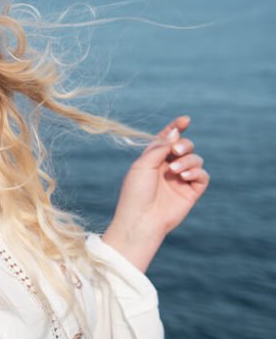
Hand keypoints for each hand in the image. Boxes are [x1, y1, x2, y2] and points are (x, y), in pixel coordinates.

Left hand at [104, 115, 209, 271]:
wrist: (141, 219)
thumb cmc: (136, 192)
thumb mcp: (143, 165)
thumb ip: (159, 148)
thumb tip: (175, 133)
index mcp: (153, 158)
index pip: (168, 139)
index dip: (177, 128)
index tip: (186, 120)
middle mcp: (168, 167)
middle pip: (185, 146)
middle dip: (184, 144)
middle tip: (176, 151)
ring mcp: (181, 179)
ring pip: (196, 159)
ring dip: (188, 160)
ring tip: (175, 171)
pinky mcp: (191, 191)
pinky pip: (202, 175)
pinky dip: (196, 172)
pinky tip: (184, 177)